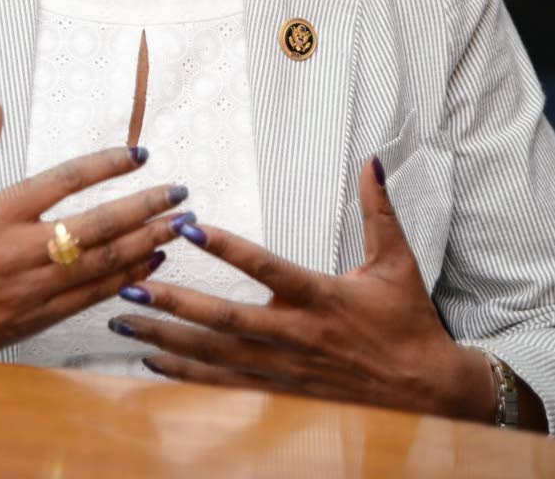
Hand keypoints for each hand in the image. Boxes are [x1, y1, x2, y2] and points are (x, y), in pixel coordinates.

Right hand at [0, 101, 186, 355]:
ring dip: (145, 244)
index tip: (139, 153)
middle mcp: (17, 252)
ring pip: (100, 265)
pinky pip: (88, 298)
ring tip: (178, 226)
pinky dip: (122, 280)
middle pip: (95, 226)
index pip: (63, 181)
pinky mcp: (33, 321)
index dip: (106, 165)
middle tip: (180, 193)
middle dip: (144, 207)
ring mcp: (29, 290)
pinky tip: (148, 265)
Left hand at [109, 157, 496, 421]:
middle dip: (175, 304)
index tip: (188, 226)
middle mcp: (297, 335)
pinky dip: (187, 376)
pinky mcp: (282, 393)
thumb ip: (376, 209)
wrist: (430, 392)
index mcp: (321, 297)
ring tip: (124, 324)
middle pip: (226, 321)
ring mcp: (286, 370)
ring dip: (168, 341)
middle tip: (130, 288)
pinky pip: (226, 386)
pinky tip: (153, 364)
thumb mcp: (397, 260)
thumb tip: (371, 161)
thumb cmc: (408, 322)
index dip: (226, 247)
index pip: (265, 267)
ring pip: (216, 357)